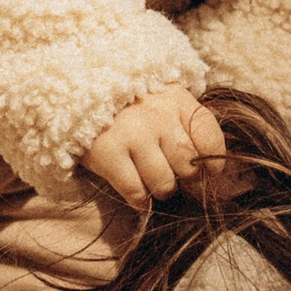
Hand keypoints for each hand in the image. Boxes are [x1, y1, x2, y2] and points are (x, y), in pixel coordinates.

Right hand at [80, 84, 225, 208]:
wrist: (74, 90)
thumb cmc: (125, 102)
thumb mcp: (160, 99)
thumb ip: (186, 125)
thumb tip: (217, 171)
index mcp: (175, 100)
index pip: (209, 136)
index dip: (213, 161)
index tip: (209, 172)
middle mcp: (158, 116)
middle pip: (189, 167)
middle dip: (183, 178)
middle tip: (170, 173)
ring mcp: (133, 135)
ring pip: (164, 184)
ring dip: (160, 189)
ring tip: (149, 179)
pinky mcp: (108, 154)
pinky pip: (136, 192)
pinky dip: (139, 199)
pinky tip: (136, 191)